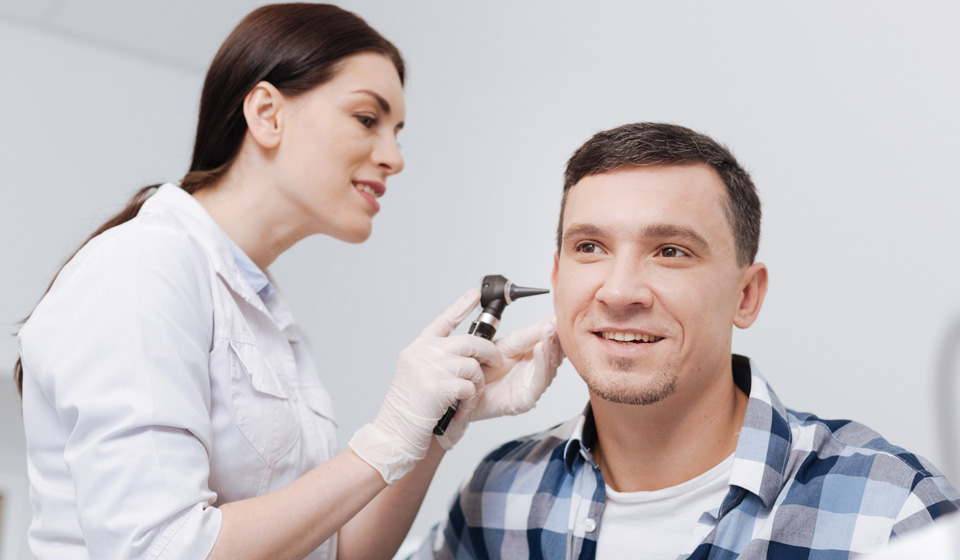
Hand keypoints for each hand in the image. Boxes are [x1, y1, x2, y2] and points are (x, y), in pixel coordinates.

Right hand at [349, 289, 500, 483]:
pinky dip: (470, 400)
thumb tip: (465, 355)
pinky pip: (469, 387)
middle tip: (495, 361)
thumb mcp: (416, 377)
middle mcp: (421, 354)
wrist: (393, 435)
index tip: (474, 294)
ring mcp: (428, 368)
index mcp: (416, 349)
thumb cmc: (408, 411)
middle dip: (487, 352)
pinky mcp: (437, 386)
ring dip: (476, 385)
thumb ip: (435, 361)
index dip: (460, 306)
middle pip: (467, 342)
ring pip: (472, 366)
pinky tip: (460, 408)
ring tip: (466, 398)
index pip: (442, 322)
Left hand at [436, 316, 563, 449]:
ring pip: (550, 367)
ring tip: (549, 332)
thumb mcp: (504, 346)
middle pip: (555, 355)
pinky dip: (542, 365)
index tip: (559, 315)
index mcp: (532, 357)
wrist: (462, 391)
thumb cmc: (480, 371)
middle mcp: (535, 372)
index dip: (556, 329)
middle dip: (556, 338)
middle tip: (557, 322)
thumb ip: (526, 335)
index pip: (551, 342)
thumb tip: (548, 321)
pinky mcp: (525, 400)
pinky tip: (540, 349)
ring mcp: (531, 386)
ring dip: (551, 348)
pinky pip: (538, 382)